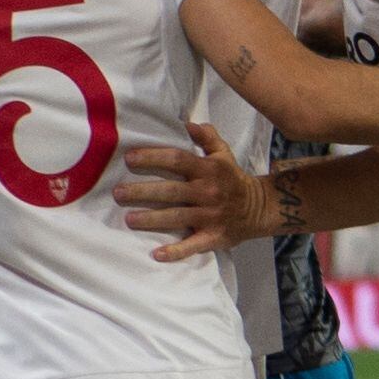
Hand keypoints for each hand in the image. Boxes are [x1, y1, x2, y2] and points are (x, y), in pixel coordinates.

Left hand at [117, 124, 268, 262]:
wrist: (260, 208)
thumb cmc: (232, 179)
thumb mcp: (224, 154)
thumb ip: (206, 137)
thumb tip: (186, 123)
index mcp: (209, 170)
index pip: (177, 160)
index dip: (153, 158)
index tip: (129, 159)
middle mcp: (208, 192)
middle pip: (172, 191)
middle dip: (143, 192)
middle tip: (118, 193)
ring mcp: (211, 216)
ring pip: (177, 218)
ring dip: (151, 220)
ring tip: (128, 219)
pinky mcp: (214, 237)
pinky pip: (193, 246)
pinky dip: (176, 252)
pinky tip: (157, 254)